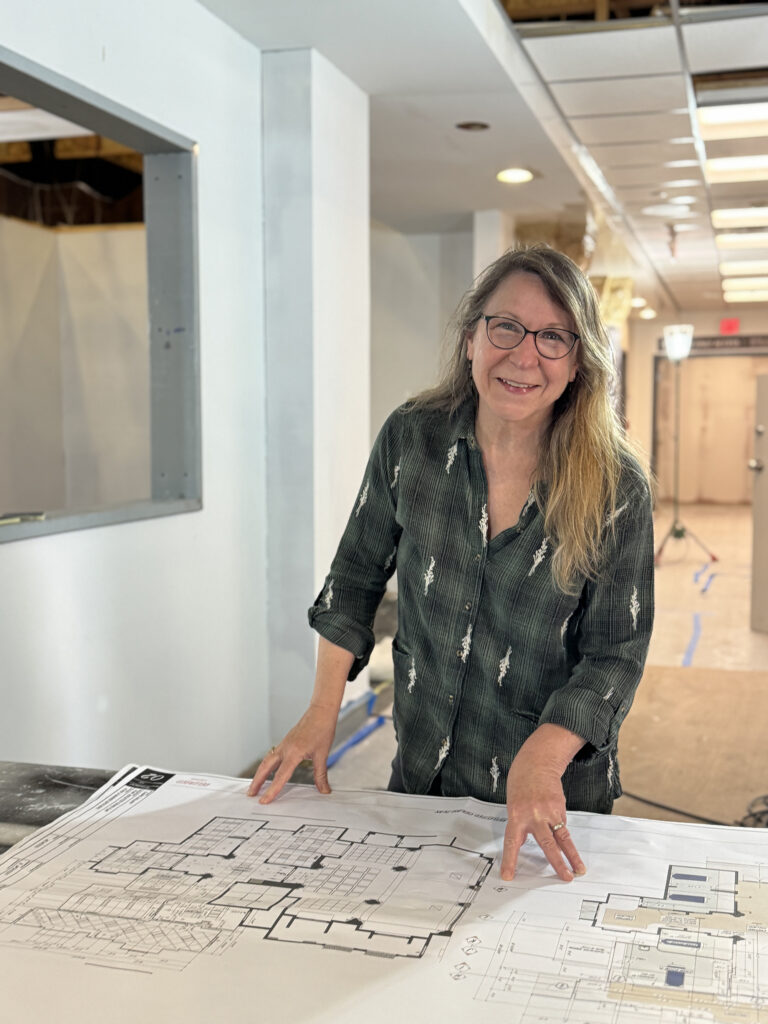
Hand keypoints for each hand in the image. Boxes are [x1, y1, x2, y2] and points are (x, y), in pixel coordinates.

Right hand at [247, 703, 338, 803]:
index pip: (281, 776)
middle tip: (251, 793)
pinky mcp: (286, 741)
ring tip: (255, 784)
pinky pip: (273, 755)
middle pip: (265, 767)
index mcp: (294, 752)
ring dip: (260, 773)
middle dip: (257, 781)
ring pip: (267, 760)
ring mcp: (284, 744)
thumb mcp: (322, 754)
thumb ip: (321, 775)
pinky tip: (268, 769)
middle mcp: (285, 748)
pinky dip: (267, 764)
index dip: (272, 790)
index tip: (264, 800)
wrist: (321, 711)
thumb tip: (324, 790)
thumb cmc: (322, 729)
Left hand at [501, 741, 585, 882]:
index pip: (511, 843)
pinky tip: (566, 842)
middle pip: (546, 845)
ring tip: (578, 870)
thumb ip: (520, 825)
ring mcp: (548, 812)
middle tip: (565, 878)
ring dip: (571, 856)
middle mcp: (533, 816)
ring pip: (561, 839)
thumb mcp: (513, 806)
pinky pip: (562, 826)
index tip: (508, 876)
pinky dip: (563, 836)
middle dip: (557, 864)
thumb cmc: (521, 785)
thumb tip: (528, 844)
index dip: (510, 861)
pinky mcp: (559, 808)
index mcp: (516, 817)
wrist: (536, 764)